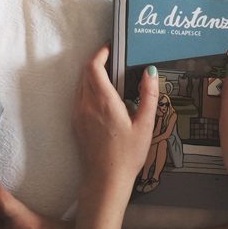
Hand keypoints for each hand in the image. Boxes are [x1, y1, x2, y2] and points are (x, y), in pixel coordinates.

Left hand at [69, 45, 157, 228]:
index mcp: (103, 102)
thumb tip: (151, 71)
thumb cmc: (127, 155)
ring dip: (91, 74)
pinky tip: (103, 96)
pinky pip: (78, 97)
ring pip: (80, 84)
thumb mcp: (145, 125)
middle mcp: (86, 104)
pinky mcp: (75, 123)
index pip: (94, 67)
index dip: (101, 53)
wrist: (105, 181)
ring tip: (110, 74)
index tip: (111, 47)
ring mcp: (78, 114)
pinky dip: (88, 88)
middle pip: (85, 72)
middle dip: (97, 61)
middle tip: (114, 58)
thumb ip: (149, 95)